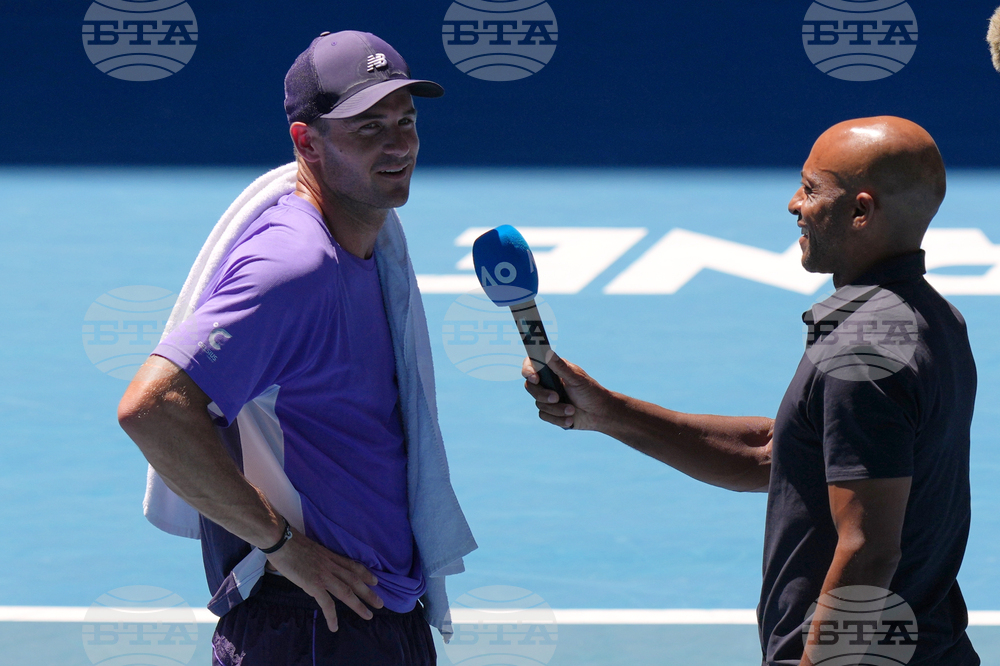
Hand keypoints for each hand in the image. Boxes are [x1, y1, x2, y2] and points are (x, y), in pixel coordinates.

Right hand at [265, 527, 383, 631]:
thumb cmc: (289, 542)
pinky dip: (332, 616)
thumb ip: (316, 558)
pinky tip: (335, 626)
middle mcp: (331, 565)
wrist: (280, 540)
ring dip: (359, 605)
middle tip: (380, 603)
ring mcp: (324, 575)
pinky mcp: (314, 584)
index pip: (352, 565)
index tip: (375, 580)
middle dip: (369, 592)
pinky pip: (326, 603)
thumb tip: (313, 565)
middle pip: (355, 580)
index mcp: (330, 556)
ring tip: (368, 615)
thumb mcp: (310, 548)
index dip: (365, 573)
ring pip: (347, 592)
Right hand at [521, 351, 611, 430]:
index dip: (528, 370)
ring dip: (556, 409)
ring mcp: (547, 397)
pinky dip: (558, 418)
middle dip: (543, 394)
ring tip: (572, 410)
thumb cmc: (590, 391)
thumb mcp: (576, 378)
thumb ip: (560, 367)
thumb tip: (547, 352)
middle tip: (556, 397)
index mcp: (552, 369)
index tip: (535, 378)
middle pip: (531, 387)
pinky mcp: (550, 412)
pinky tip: (570, 419)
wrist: (599, 413)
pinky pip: (544, 416)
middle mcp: (547, 382)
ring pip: (539, 404)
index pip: (531, 365)